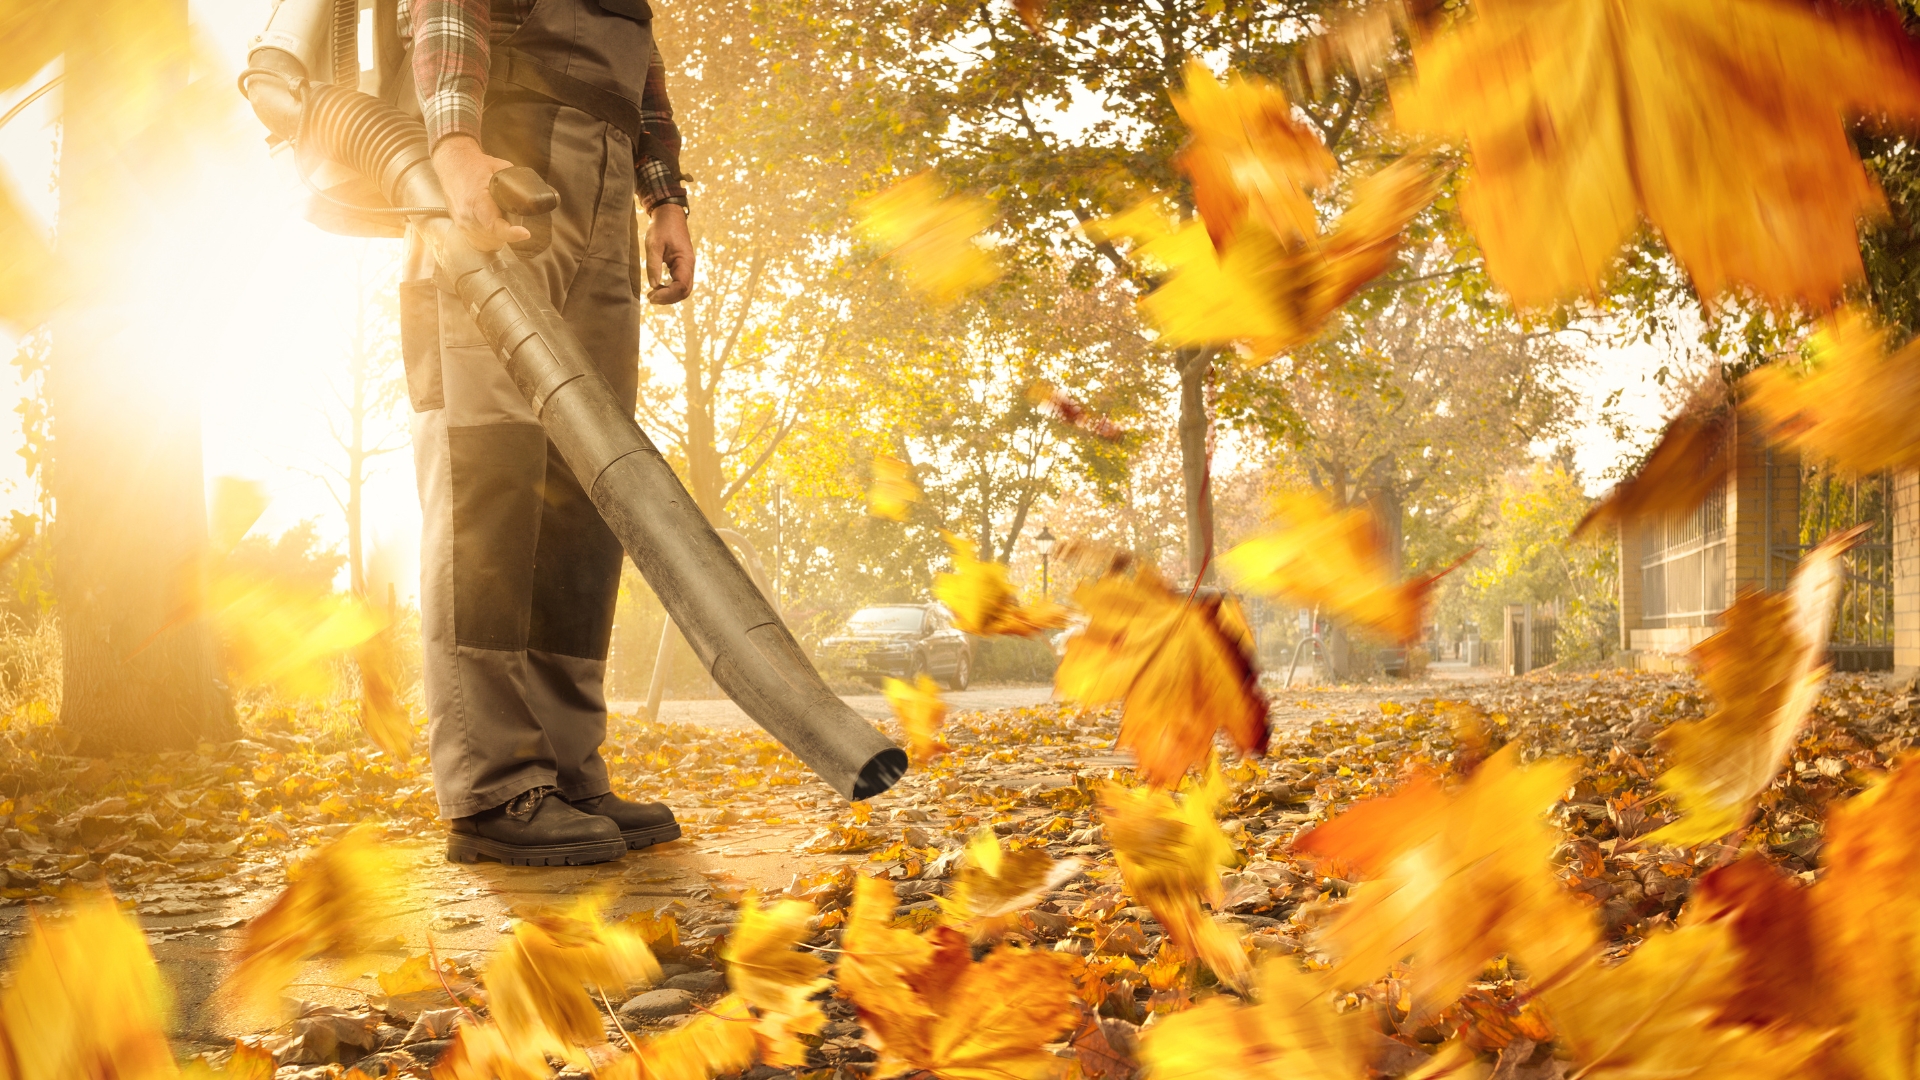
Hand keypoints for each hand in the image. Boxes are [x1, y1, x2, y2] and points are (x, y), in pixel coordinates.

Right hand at [431, 135, 530, 251]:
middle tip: (514, 218)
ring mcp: (462, 224)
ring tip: (502, 219)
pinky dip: (490, 239)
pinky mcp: (461, 227)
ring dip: (500, 236)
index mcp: (476, 201)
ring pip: (489, 242)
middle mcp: (467, 216)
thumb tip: (539, 190)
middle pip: (495, 237)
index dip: (511, 233)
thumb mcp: (500, 168)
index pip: (493, 226)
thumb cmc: (475, 166)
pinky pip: (479, 243)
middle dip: (509, 231)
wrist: (452, 164)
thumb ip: (517, 181)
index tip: (525, 233)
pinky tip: (494, 228)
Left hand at [645, 203, 694, 304]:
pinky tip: (658, 287)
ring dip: (669, 295)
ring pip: (683, 289)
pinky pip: (680, 282)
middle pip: (684, 291)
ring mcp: (687, 266)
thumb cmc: (662, 227)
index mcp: (685, 261)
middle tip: (650, 298)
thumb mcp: (654, 244)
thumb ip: (654, 265)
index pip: (681, 286)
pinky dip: (670, 289)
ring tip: (652, 295)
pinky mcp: (682, 265)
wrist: (669, 214)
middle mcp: (689, 266)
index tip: (651, 295)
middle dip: (668, 298)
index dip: (667, 295)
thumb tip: (653, 285)